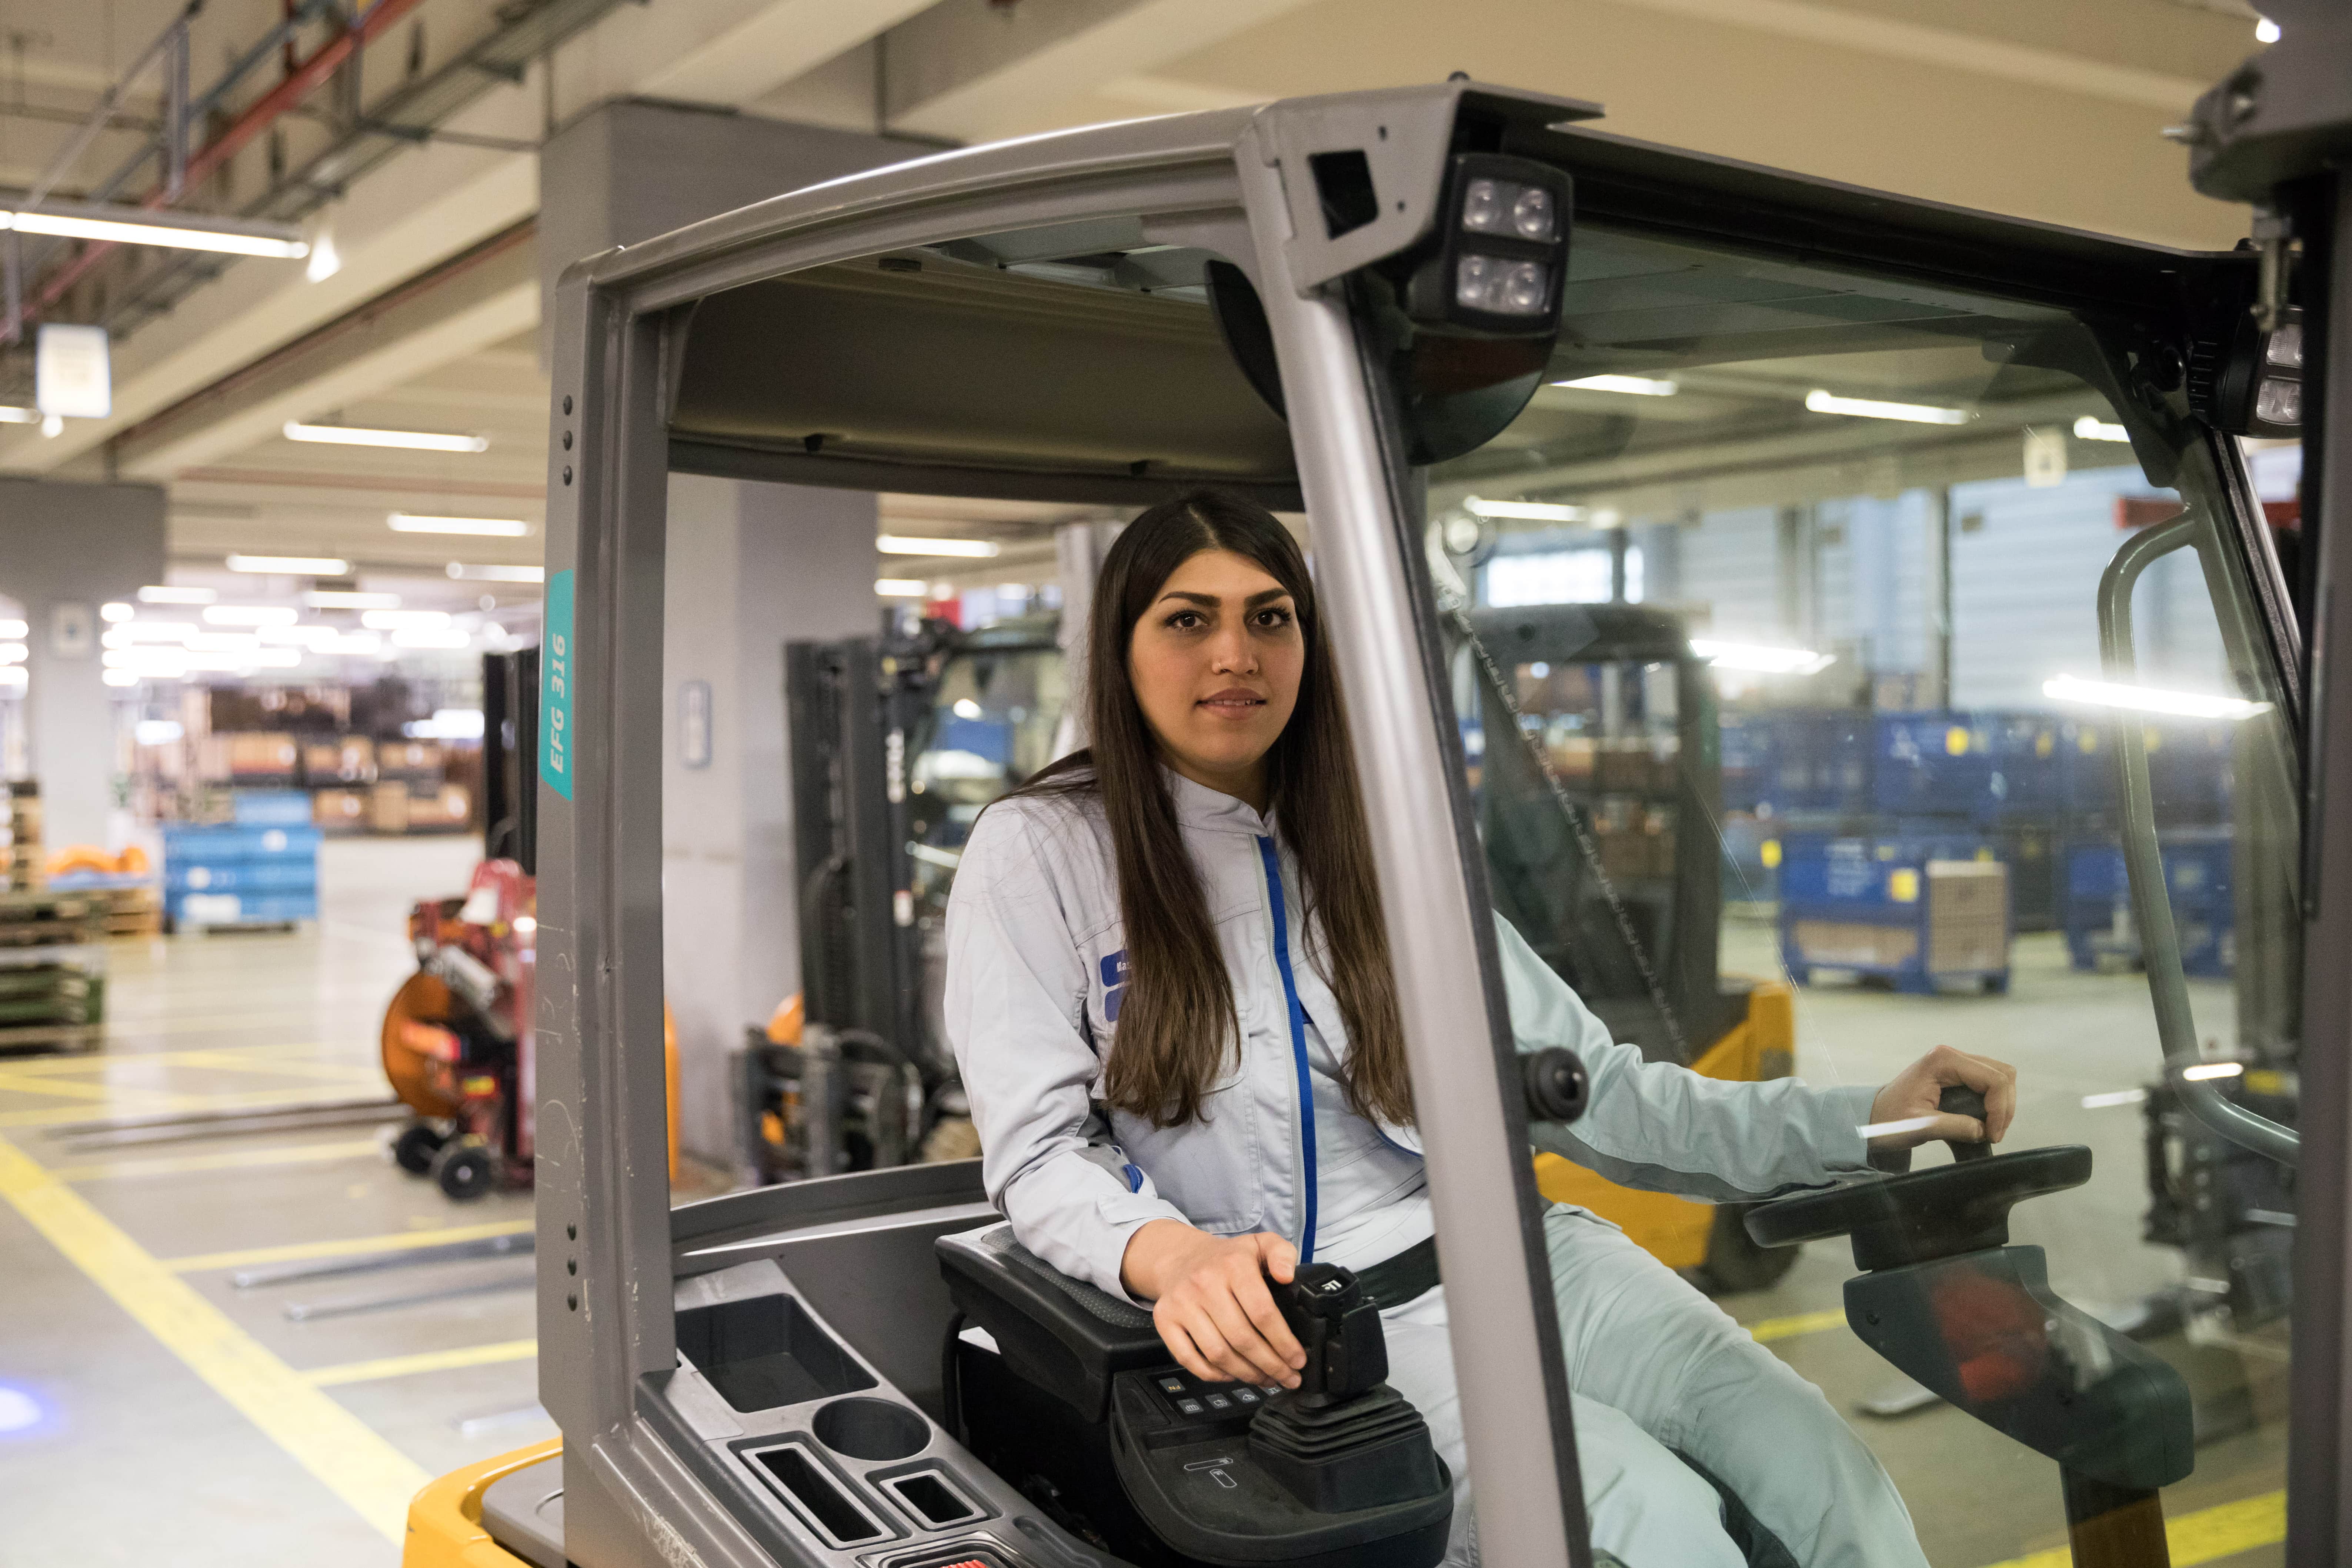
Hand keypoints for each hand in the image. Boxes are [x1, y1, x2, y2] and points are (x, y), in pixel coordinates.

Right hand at [1119, 1220, 1305, 1387]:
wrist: (1180, 1257)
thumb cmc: (1228, 1259)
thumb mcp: (1261, 1244)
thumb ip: (1282, 1254)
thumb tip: (1288, 1276)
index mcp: (1233, 1264)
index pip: (1262, 1312)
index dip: (1283, 1342)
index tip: (1298, 1360)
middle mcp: (1204, 1283)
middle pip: (1242, 1338)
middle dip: (1270, 1365)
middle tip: (1288, 1377)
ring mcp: (1181, 1303)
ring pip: (1218, 1353)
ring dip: (1246, 1374)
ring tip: (1265, 1378)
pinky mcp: (1164, 1320)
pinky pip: (1189, 1359)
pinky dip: (1213, 1374)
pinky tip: (1232, 1375)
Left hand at [1867, 1044, 2016, 1151]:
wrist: (1873, 1117)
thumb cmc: (1889, 1119)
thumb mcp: (1919, 1126)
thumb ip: (1954, 1127)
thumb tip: (1983, 1130)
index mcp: (1943, 1061)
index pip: (1993, 1079)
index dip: (2000, 1109)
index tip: (1992, 1134)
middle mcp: (1951, 1056)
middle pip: (2002, 1074)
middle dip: (2004, 1106)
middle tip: (1994, 1134)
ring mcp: (1955, 1064)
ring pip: (1999, 1077)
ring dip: (2001, 1105)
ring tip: (1990, 1130)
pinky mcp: (1957, 1075)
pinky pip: (1988, 1084)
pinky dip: (1993, 1103)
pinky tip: (1983, 1123)